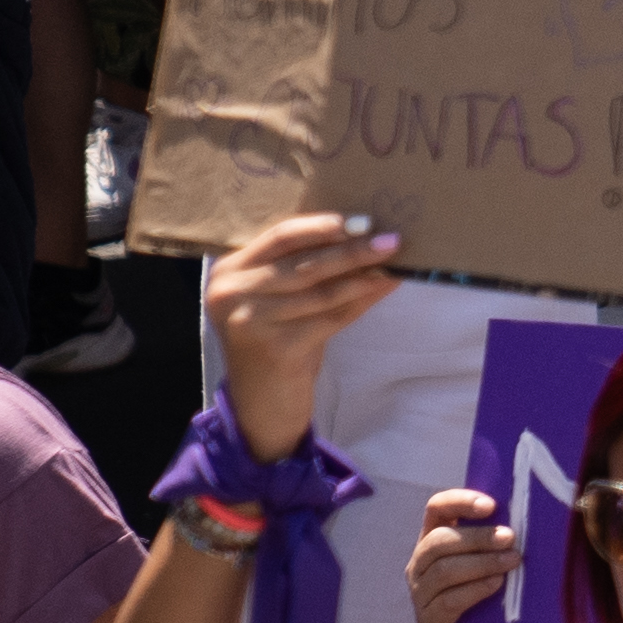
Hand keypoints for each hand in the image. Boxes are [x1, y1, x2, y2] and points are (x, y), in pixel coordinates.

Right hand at [200, 209, 403, 455]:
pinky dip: (362, 300)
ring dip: (364, 276)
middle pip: (304, 264)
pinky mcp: (276, 348)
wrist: (261, 401)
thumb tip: (362, 232)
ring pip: (321, 291)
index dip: (322, 227)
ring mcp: (249, 323)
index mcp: (227, 272)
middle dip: (352, 250)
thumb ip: (303, 266)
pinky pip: (331, 317)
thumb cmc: (277, 338)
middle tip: (392, 239)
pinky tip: (384, 288)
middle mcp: (230, 295)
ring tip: (395, 264)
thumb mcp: (279, 298)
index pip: (280, 237)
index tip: (363, 221)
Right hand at [409, 483, 528, 622]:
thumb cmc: (493, 586)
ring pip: (443, 571)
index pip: (437, 508)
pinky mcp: (428, 620)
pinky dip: (475, 590)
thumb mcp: (493, 556)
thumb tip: (537, 512)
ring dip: (482, 563)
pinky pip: (448, 601)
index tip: (491, 506)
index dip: (460, 501)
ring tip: (512, 561)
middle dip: (478, 537)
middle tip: (510, 538)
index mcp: (434, 538)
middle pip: (439, 541)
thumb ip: (499, 535)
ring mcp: (420, 593)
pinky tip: (496, 584)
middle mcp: (420, 563)